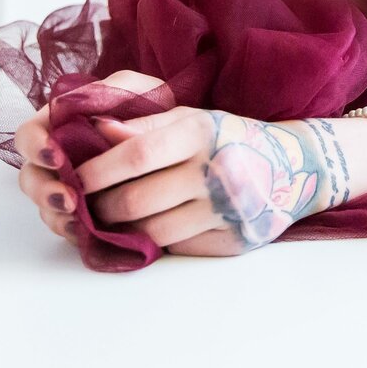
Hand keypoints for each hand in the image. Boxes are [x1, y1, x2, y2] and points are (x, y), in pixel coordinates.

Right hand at [15, 68, 167, 246]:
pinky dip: (73, 230)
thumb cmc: (153, 106)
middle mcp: (57, 157)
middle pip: (30, 176)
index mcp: (60, 123)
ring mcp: (67, 186)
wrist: (178, 138)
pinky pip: (68, 226)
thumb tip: (97, 123)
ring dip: (57, 215)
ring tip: (77, 221)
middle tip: (68, 198)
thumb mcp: (139, 91)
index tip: (55, 155)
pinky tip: (85, 232)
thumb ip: (114, 98)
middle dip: (43, 189)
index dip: (34, 146)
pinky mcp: (83, 211)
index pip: (29, 134)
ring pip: (45, 206)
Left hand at [77, 108, 328, 256]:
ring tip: (111, 220)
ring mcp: (226, 211)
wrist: (293, 167)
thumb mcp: (192, 118)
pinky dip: (154, 243)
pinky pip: (177, 249)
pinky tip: (148, 230)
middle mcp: (216, 171)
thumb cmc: (228, 138)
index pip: (135, 155)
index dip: (96, 170)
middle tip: (85, 206)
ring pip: (152, 233)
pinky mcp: (232, 241)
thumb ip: (142, 124)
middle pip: (136, 201)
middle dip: (100, 207)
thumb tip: (92, 128)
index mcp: (201, 132)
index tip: (73, 177)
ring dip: (122, 230)